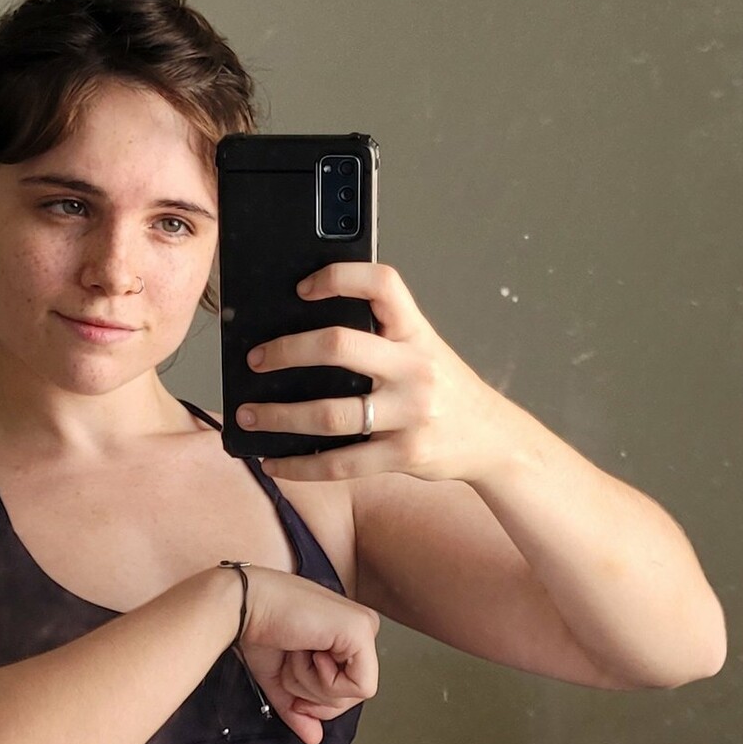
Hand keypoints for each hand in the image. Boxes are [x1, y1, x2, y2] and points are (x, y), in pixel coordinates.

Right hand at [234, 562, 380, 743]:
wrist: (243, 605)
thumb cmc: (259, 630)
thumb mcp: (282, 680)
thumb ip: (300, 709)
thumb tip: (314, 739)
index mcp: (346, 637)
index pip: (346, 690)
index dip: (315, 698)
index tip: (289, 677)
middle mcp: (361, 629)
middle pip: (352, 696)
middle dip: (313, 693)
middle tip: (293, 658)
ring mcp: (365, 628)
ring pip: (354, 694)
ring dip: (313, 682)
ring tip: (297, 649)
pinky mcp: (361, 631)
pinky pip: (360, 685)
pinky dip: (326, 680)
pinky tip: (310, 650)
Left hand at [238, 261, 518, 483]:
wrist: (494, 439)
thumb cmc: (444, 390)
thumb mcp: (423, 351)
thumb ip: (380, 339)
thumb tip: (302, 337)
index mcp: (417, 332)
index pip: (383, 284)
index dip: (339, 277)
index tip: (301, 288)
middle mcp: (415, 368)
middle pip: (339, 347)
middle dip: (286, 351)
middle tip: (255, 359)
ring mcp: (411, 413)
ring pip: (330, 413)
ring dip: (279, 415)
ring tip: (248, 415)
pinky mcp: (404, 454)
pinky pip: (340, 464)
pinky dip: (299, 466)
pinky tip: (274, 462)